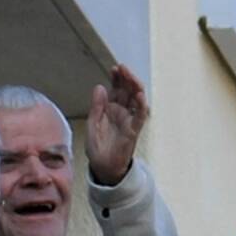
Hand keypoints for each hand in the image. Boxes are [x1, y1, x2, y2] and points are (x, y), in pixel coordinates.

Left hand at [85, 64, 148, 183]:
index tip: (115, 68)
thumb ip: (96, 106)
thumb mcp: (92, 124)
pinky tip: (140, 96)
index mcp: (110, 109)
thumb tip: (100, 86)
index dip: (117, 78)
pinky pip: (140, 116)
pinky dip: (142, 106)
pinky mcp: (133, 130)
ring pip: (137, 99)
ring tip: (130, 76)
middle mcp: (122, 112)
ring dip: (135, 86)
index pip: (117, 89)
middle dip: (126, 78)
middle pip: (128, 90)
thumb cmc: (97, 147)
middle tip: (122, 67)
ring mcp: (129, 120)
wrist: (102, 168)